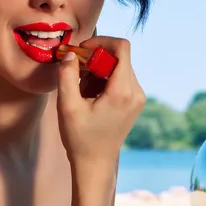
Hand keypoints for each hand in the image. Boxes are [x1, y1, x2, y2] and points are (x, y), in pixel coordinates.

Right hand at [56, 36, 145, 167]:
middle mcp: (136, 92)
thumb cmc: (80, 138)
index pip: (122, 48)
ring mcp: (138, 98)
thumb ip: (67, 76)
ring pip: (119, 66)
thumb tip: (71, 54)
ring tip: (81, 87)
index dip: (101, 42)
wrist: (95, 164)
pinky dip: (104, 79)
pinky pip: (121, 78)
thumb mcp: (67, 106)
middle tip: (76, 70)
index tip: (82, 50)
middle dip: (96, 57)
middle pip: (120, 56)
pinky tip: (90, 95)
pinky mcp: (134, 102)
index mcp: (122, 92)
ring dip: (99, 69)